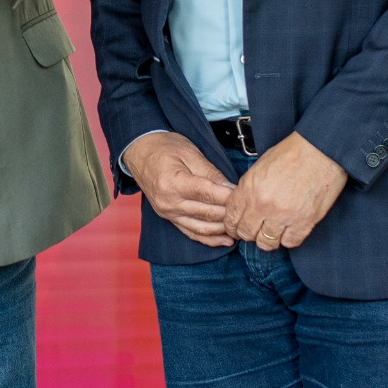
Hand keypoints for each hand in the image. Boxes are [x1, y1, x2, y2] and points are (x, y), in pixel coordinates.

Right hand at [121, 132, 235, 246]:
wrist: (139, 151)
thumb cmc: (163, 147)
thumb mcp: (189, 152)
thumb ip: (210, 172)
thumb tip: (230, 188)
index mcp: (173, 183)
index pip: (209, 195)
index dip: (230, 196)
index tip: (245, 195)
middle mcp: (169, 202)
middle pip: (207, 213)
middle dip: (230, 213)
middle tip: (249, 210)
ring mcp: (167, 213)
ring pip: (202, 228)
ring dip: (223, 229)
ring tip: (241, 226)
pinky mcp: (168, 218)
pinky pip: (191, 233)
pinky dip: (209, 239)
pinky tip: (225, 240)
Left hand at [224, 131, 347, 250]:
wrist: (319, 151)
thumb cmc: (291, 154)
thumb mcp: (258, 167)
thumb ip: (248, 189)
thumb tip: (242, 205)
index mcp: (249, 188)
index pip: (231, 217)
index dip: (231, 226)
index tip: (235, 228)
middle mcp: (263, 205)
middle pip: (247, 233)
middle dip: (247, 233)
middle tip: (254, 230)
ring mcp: (284, 215)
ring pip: (267, 243)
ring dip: (267, 238)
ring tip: (272, 230)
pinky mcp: (304, 222)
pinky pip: (290, 243)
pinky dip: (288, 239)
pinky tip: (289, 230)